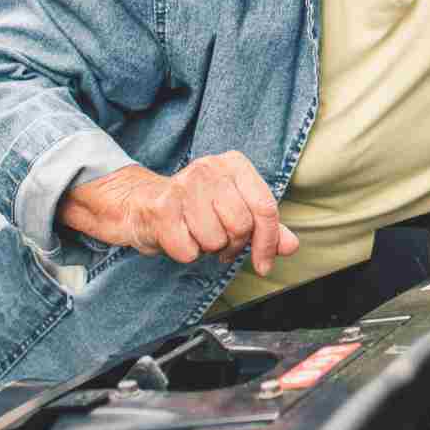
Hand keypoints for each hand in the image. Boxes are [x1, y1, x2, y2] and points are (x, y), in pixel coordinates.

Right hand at [57, 152, 299, 275]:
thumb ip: (264, 227)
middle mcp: (211, 169)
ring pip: (215, 240)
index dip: (268, 242)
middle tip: (217, 240)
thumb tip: (291, 245)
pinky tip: (177, 236)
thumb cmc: (191, 208)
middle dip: (231, 244)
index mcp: (234, 164)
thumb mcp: (232, 210)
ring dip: (206, 247)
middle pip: (241, 226)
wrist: (138, 204)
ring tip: (194, 232)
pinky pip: (189, 250)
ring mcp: (185, 186)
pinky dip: (185, 253)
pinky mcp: (162, 208)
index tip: (263, 264)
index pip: (266, 208)